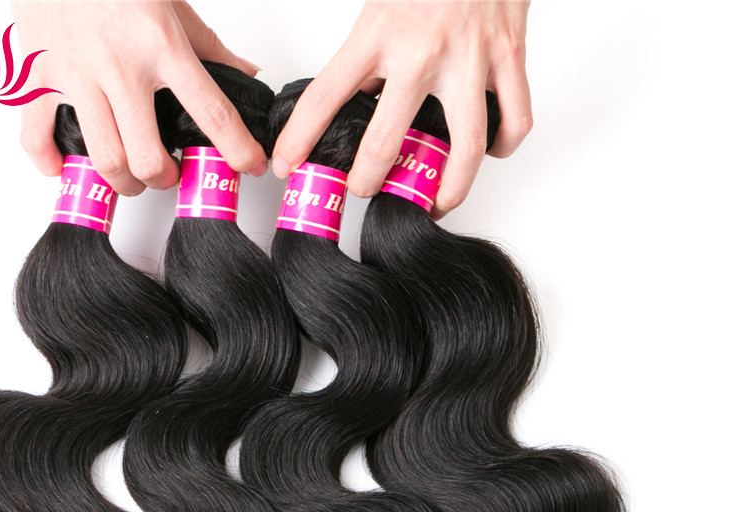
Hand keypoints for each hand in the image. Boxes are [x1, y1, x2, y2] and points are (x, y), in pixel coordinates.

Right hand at [12, 1, 267, 194]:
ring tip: (128, 175)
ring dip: (122, 182)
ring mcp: (75, 73)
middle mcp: (119, 65)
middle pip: (148, 157)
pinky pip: (37, 137)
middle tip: (166, 173)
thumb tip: (244, 73)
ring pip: (104, 158)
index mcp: (160, 44)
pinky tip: (64, 164)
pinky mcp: (36, 74)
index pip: (211, 112)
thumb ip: (208, 46)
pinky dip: (50, 162)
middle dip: (163, 179)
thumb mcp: (171, 3)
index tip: (249, 166)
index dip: (236, 149)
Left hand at [271, 1, 531, 217]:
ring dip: (448, 189)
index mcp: (378, 34)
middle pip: (387, 142)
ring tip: (435, 202)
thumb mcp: (379, 7)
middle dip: (369, 180)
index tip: (286, 166)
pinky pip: (514, 119)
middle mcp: (421, 52)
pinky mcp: (509, 57)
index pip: (324, 98)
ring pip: (464, 149)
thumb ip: (366, 58)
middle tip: (363, 191)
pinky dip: (502, 145)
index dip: (299, 140)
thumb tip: (354, 105)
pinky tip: (487, 151)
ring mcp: (469, 58)